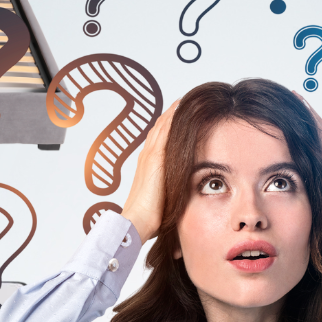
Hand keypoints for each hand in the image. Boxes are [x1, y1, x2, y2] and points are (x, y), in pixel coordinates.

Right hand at [120, 100, 178, 241]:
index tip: (177, 117)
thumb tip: (183, 199)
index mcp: (148, 167)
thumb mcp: (163, 199)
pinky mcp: (155, 159)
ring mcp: (149, 156)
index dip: (166, 128)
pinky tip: (179, 108)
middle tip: (181, 102)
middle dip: (169, 116)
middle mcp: (146, 157)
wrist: (137, 220)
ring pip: (161, 128)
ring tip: (181, 101)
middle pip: (158, 130)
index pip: (158, 141)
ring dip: (170, 114)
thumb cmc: (149, 217)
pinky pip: (164, 132)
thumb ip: (170, 192)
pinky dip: (170, 119)